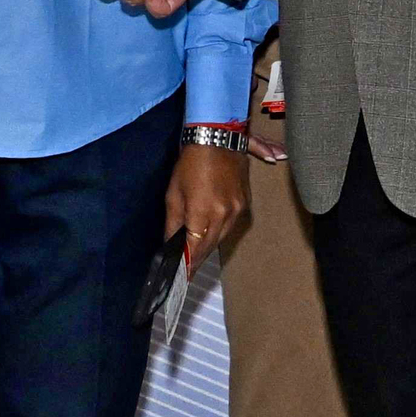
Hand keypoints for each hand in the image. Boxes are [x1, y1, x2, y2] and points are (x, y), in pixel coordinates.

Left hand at [164, 142, 249, 265]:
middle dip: (198, 258)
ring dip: (209, 245)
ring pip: (222, 237)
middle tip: (188, 269)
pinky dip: (220, 232)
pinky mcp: (245, 203)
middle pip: (210, 246)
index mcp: (203, 212)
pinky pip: (231, 225)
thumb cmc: (190, 164)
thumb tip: (170, 244)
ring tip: (197, 253)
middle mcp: (224, 215)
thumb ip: (173, 222)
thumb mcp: (174, 193)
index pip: (195, 247)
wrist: (217, 140)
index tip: (182, 276)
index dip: (189, 263)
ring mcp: (238, 209)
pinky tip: (210, 233)